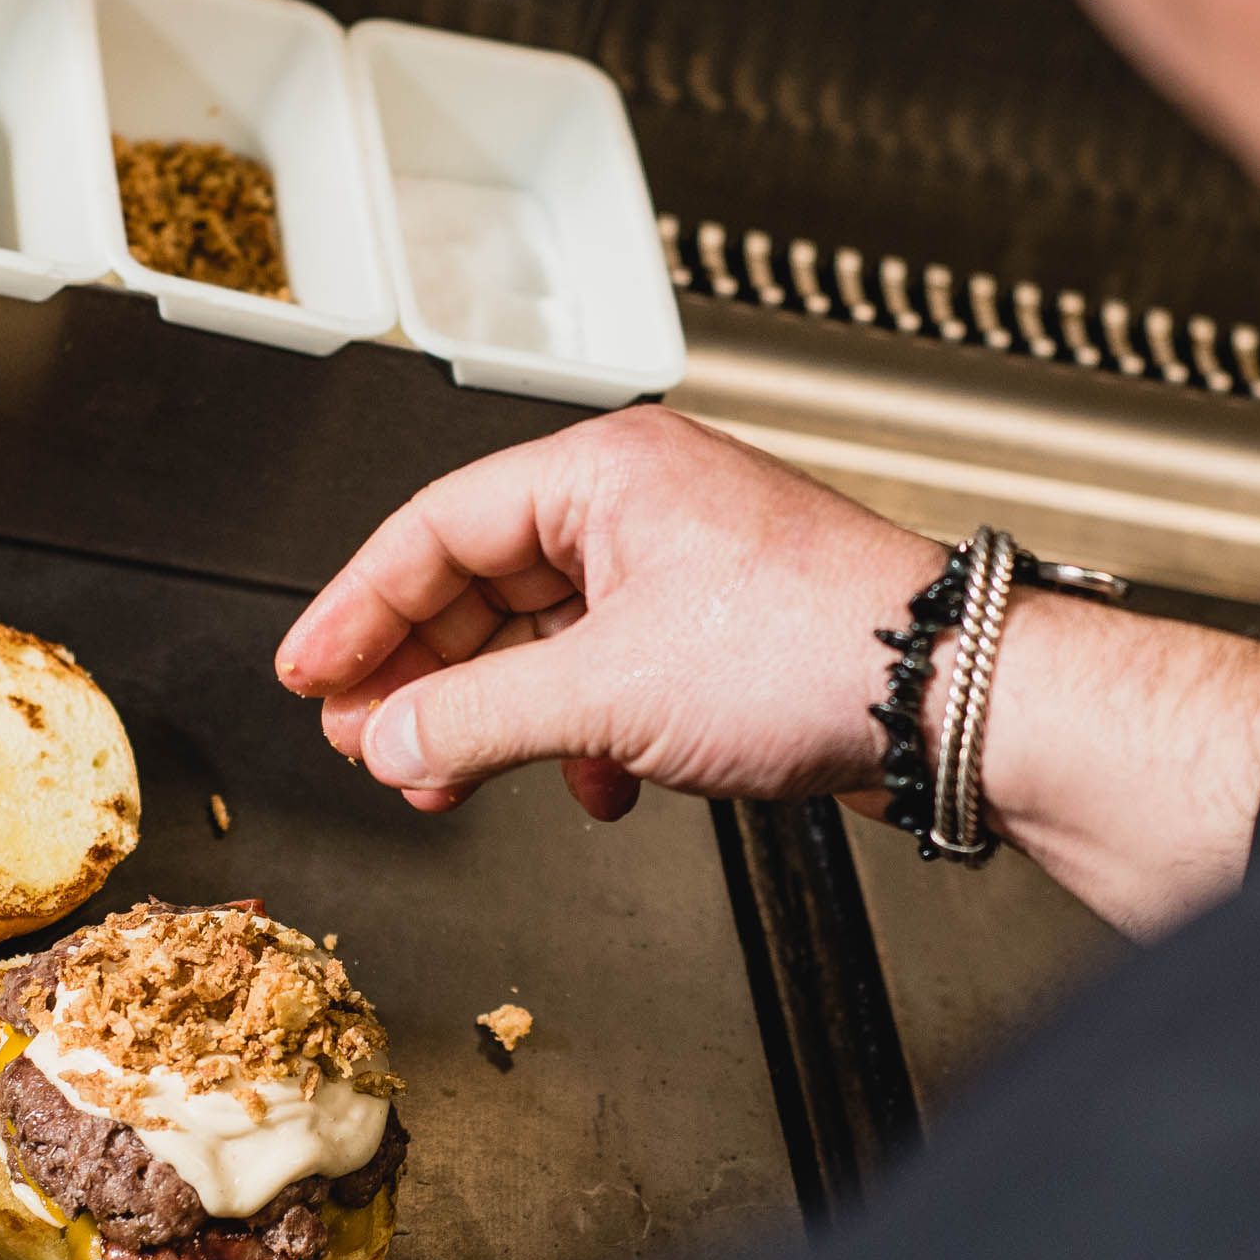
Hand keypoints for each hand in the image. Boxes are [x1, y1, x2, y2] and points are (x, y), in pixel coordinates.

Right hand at [277, 408, 1259, 934]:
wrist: (950, 698)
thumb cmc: (817, 651)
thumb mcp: (607, 694)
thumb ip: (475, 721)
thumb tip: (390, 738)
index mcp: (603, 473)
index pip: (435, 530)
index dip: (357, 609)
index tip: (309, 671)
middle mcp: (641, 505)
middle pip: (484, 584)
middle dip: (421, 675)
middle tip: (362, 736)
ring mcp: (683, 568)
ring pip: (546, 639)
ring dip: (495, 717)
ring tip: (446, 779)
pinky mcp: (720, 633)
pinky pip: (610, 676)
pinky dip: (580, 734)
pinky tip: (590, 785)